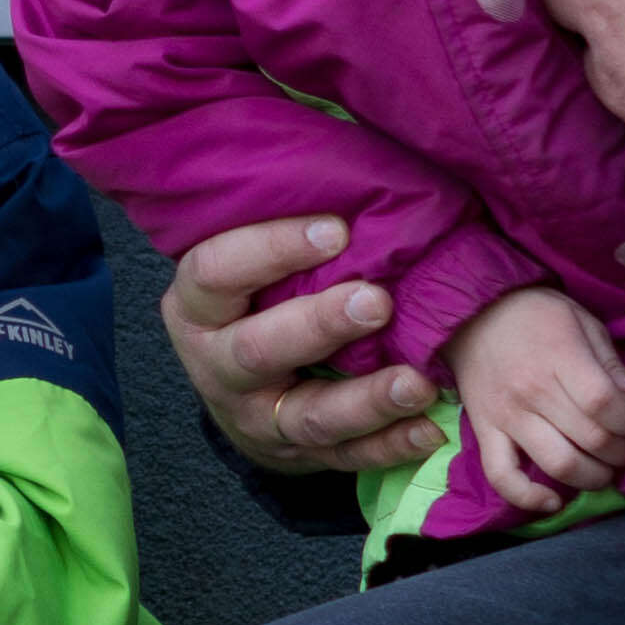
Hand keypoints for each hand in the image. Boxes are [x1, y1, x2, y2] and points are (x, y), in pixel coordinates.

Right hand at [157, 212, 447, 480]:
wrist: (239, 388)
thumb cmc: (257, 296)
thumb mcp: (244, 262)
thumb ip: (279, 224)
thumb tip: (344, 168)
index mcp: (197, 306)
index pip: (217, 272)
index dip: (272, 248)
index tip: (338, 229)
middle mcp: (217, 366)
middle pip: (258, 350)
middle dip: (319, 326)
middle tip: (376, 301)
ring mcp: (255, 418)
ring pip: (307, 417)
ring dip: (366, 400)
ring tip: (417, 381)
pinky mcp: (296, 456)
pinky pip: (345, 457)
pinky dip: (389, 445)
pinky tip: (427, 426)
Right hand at [448, 284, 624, 522]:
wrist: (472, 313)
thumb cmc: (534, 313)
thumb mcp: (582, 321)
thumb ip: (611, 362)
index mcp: (559, 357)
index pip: (605, 405)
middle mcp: (532, 392)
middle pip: (591, 439)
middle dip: (622, 451)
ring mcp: (506, 417)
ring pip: (558, 465)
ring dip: (593, 477)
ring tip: (604, 469)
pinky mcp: (484, 433)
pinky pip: (502, 476)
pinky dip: (528, 498)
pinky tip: (553, 502)